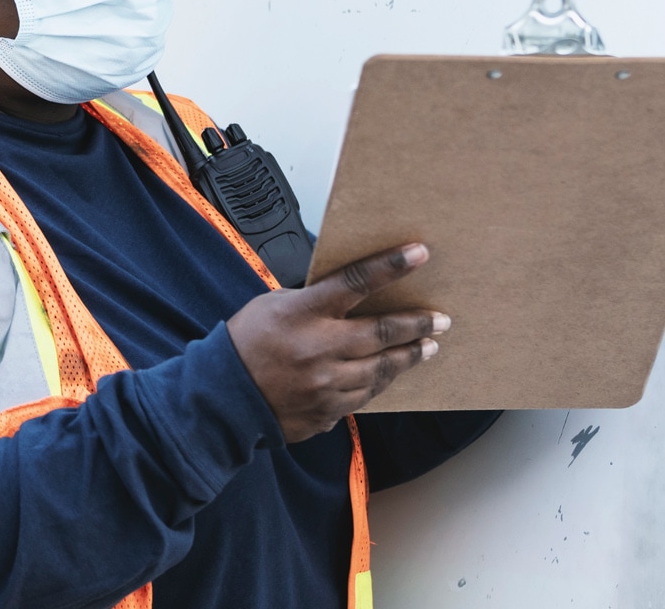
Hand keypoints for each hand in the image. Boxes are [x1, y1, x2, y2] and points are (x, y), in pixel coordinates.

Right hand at [227, 243, 447, 442]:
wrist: (223, 397)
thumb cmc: (246, 343)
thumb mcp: (275, 305)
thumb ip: (314, 301)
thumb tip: (350, 294)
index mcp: (304, 313)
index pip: (356, 281)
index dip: (391, 266)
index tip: (419, 254)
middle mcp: (320, 349)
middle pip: (382, 333)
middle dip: (418, 324)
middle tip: (441, 320)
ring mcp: (326, 385)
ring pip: (380, 370)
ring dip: (407, 357)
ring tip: (427, 348)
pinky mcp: (327, 412)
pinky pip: (363, 396)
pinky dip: (379, 382)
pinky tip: (390, 373)